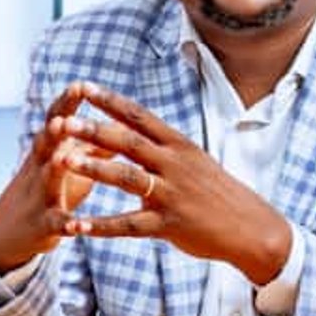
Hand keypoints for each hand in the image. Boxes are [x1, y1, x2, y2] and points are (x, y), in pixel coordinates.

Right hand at [0, 83, 108, 271]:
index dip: (66, 103)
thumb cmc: (50, 189)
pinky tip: (79, 227)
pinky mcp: (42, 225)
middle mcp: (40, 167)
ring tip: (63, 159)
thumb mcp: (70, 161)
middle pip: (46, 144)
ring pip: (46, 179)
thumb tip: (124, 119)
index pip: (56, 120)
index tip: (79, 84)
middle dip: (55, 130)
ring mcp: (39, 196)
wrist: (9, 232)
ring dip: (55, 169)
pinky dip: (67, 224)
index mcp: (49, 149)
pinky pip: (55, 223)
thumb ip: (94, 142)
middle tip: (64, 118)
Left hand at [50, 83, 293, 284]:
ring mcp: (172, 194)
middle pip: (129, 142)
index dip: (110, 102)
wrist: (252, 228)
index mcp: (179, 146)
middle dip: (93, 130)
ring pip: (127, 177)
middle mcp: (175, 165)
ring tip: (63, 161)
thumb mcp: (195, 162)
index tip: (84, 88)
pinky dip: (101, 226)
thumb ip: (164, 148)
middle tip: (63, 121)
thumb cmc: (219, 194)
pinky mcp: (169, 225)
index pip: (140, 117)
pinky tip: (77, 226)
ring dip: (94, 168)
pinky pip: (129, 225)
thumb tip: (135, 129)